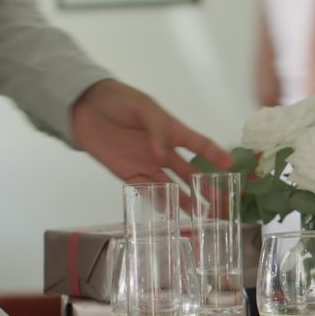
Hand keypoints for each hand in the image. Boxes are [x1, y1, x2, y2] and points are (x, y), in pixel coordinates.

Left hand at [71, 79, 233, 207]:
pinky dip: (159, 201)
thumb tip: (162, 156)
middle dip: (205, 187)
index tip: (231, 166)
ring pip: (171, 185)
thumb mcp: (143, 108)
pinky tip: (170, 213)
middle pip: (189, 172)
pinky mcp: (127, 173)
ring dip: (185, 199)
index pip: (199, 145)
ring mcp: (146, 163)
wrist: (84, 106)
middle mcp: (163, 151)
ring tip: (200, 215)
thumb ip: (156, 130)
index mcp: (171, 131)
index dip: (215, 155)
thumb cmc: (117, 100)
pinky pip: (146, 190)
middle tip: (220, 202)